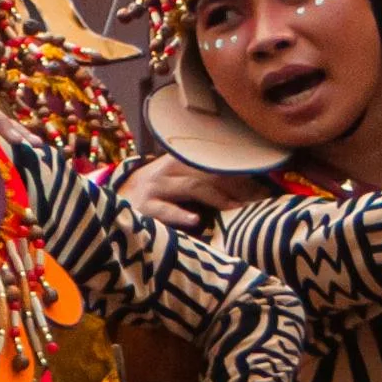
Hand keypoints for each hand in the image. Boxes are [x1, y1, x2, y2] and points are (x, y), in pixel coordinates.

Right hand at [120, 153, 271, 229]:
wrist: (117, 198)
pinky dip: (180, 214)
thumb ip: (203, 180)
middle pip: (210, 173)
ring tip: (238, 210)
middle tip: (259, 202)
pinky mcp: (144, 207)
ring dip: (219, 198)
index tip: (265, 188)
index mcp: (180, 159)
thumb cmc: (156, 192)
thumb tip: (245, 188)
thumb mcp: (177, 179)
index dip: (242, 174)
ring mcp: (155, 187)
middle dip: (237, 187)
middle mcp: (168, 169)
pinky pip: (164, 209)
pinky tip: (195, 221)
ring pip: (193, 186)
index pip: (216, 163)